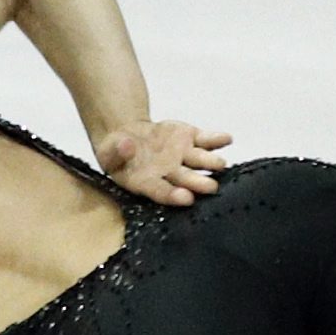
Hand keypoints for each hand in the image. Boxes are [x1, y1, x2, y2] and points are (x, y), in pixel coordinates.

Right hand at [94, 120, 231, 205]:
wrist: (128, 136)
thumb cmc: (117, 152)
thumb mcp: (108, 151)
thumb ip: (116, 151)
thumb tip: (126, 145)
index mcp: (147, 182)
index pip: (161, 192)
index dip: (173, 195)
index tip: (186, 198)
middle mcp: (169, 173)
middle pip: (185, 180)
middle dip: (198, 183)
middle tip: (211, 188)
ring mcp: (182, 156)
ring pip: (199, 161)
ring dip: (211, 163)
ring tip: (220, 164)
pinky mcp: (190, 139)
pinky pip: (206, 140)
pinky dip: (217, 139)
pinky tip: (227, 139)